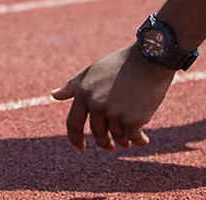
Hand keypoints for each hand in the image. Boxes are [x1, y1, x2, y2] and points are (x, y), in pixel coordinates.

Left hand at [51, 45, 175, 151]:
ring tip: (132, 136)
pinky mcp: (133, 120)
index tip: (81, 148)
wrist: (151, 57)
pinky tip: (144, 139)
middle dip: (105, 141)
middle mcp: (96, 105)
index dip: (75, 139)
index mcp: (84, 93)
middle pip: (98, 133)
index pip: (73, 124)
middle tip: (110, 145)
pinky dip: (139, 139)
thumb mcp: (94, 70)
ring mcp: (114, 114)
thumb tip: (54, 95)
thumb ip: (74, 86)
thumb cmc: (122, 63)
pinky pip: (133, 137)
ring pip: (117, 136)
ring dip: (124, 140)